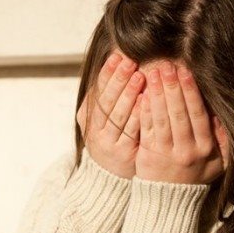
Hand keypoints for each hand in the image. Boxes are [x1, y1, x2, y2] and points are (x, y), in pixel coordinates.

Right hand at [76, 51, 144, 178]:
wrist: (110, 176)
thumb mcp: (101, 119)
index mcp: (88, 117)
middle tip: (130, 62)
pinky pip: (130, 131)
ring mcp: (108, 142)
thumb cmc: (111, 139)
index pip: (97, 90)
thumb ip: (106, 97)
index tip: (117, 56)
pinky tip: (145, 102)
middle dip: (118, 79)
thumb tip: (116, 64)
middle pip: (106, 100)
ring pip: (116, 114)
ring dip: (128, 94)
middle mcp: (94, 129)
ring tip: (139, 77)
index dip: (106, 73)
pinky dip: (137, 115)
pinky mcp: (122, 153)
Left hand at [136, 60, 228, 183]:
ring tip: (153, 73)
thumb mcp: (217, 163)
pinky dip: (145, 111)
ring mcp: (166, 153)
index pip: (199, 115)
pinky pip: (147, 129)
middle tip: (167, 66)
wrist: (169, 201)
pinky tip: (142, 95)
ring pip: (162, 119)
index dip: (191, 92)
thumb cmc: (193, 176)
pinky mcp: (148, 154)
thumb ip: (222, 139)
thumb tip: (221, 114)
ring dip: (157, 94)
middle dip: (173, 88)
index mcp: (205, 148)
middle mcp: (187, 150)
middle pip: (179, 114)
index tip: (186, 72)